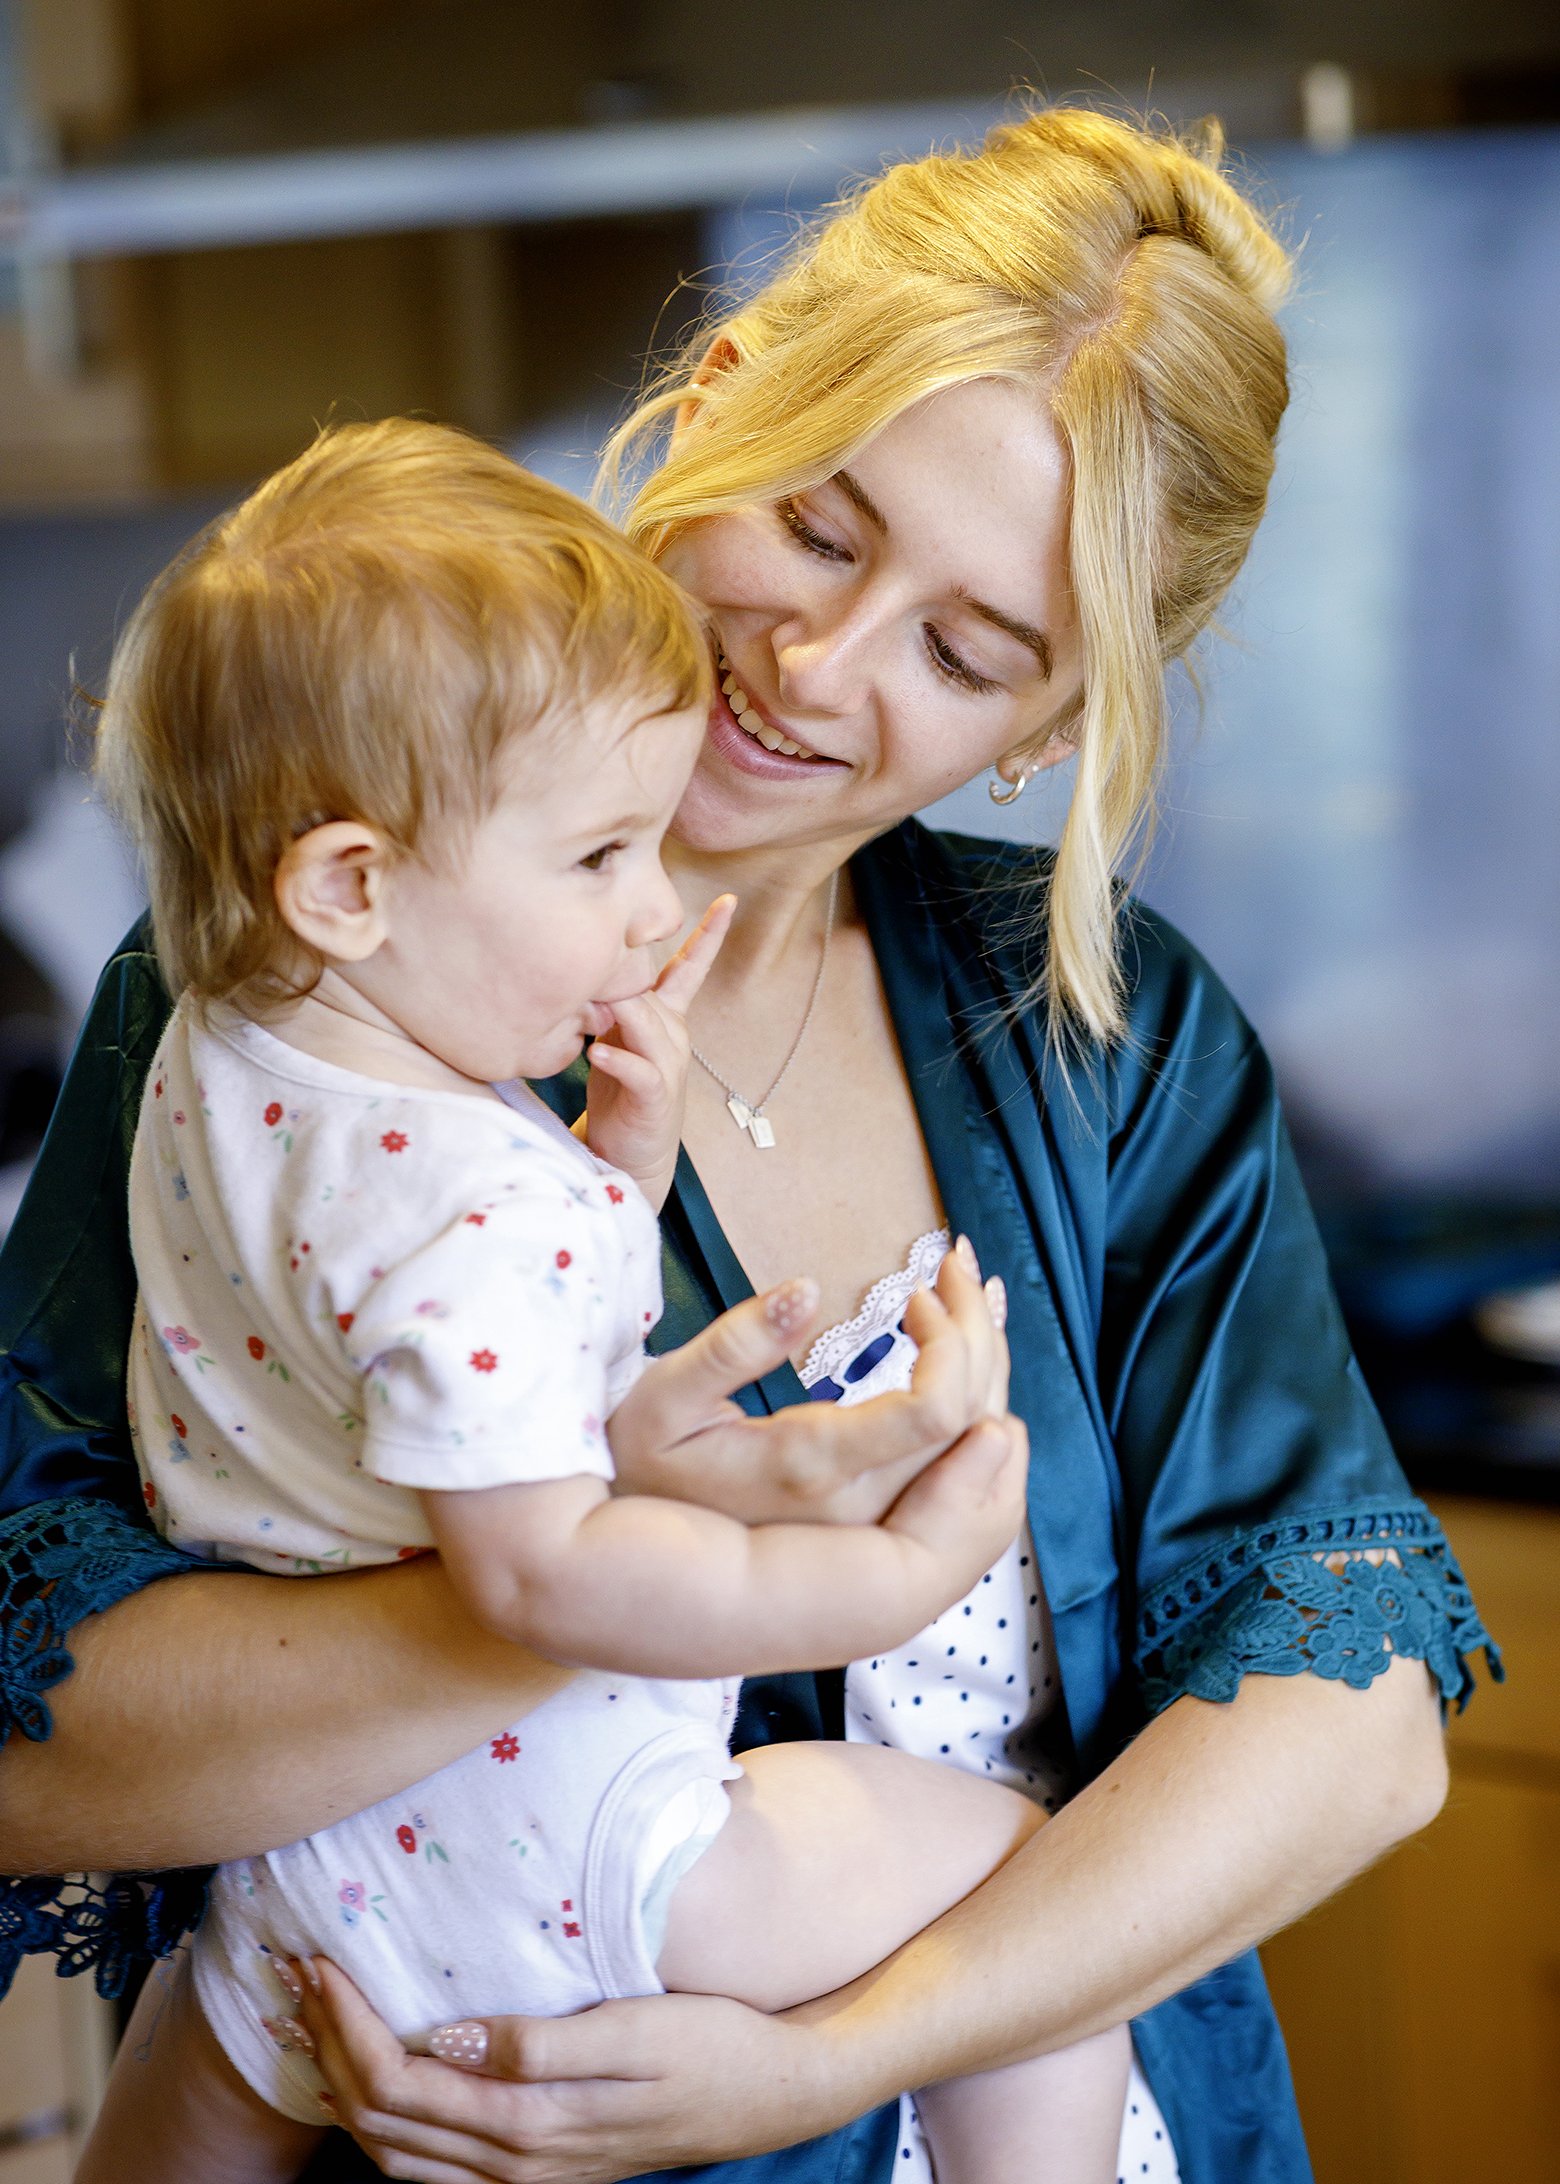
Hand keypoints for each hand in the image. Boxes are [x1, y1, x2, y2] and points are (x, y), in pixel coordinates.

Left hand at [298, 1958, 859, 2182]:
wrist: (774, 2092)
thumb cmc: (711, 2045)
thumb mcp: (638, 2031)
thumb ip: (544, 2044)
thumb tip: (452, 2040)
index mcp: (532, 2127)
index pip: (401, 2085)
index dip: (347, 2026)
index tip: (320, 1961)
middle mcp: (515, 2166)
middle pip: (382, 2121)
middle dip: (327, 2046)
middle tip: (296, 1973)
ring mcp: (523, 2177)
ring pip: (393, 2155)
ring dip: (341, 2085)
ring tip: (313, 2018)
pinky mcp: (535, 2168)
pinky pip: (427, 2164)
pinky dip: (381, 2120)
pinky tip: (372, 2076)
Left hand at [581, 894, 734, 1207]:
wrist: (627, 1152)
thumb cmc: (618, 1089)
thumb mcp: (614, 1036)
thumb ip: (608, 1003)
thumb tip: (584, 970)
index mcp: (667, 1017)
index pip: (690, 968)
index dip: (710, 935)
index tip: (728, 901)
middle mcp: (674, 1035)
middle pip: (649, 987)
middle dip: (618, 970)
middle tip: (582, 951)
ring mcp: (668, 1066)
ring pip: (644, 1022)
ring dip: (612, 1010)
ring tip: (582, 1002)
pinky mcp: (654, 1096)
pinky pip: (638, 1070)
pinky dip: (617, 1060)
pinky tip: (594, 1053)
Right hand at [608, 1241, 1012, 1525]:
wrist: (636, 1561)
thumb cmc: (642, 1461)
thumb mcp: (665, 1396)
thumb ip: (733, 1343)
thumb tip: (805, 1290)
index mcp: (808, 1465)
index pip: (933, 1411)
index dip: (953, 1344)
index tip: (920, 1292)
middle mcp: (856, 1505)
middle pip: (971, 1423)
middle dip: (982, 1332)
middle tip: (958, 1266)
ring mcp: (873, 1521)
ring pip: (974, 1450)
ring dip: (991, 1365)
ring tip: (975, 1295)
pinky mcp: (877, 1524)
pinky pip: (959, 1473)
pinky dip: (981, 1407)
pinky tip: (974, 1360)